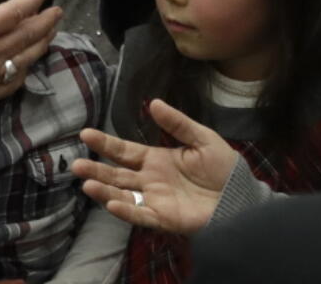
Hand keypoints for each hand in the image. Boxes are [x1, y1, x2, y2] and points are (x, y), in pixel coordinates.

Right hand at [0, 0, 60, 128]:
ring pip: (27, 57)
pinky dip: (27, 68)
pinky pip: (16, 79)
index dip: (30, 0)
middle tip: (58, 11)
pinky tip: (29, 64)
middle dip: (46, 21)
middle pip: (27, 35)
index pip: (12, 12)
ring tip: (51, 33)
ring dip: (42, 43)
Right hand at [72, 99, 239, 235]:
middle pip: (115, 174)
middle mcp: (149, 180)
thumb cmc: (225, 170)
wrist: (244, 199)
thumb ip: (177, 123)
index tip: (85, 134)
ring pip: (122, 194)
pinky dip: (125, 210)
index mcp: (155, 159)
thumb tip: (153, 103)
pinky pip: (140, 214)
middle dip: (95, 169)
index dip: (105, 143)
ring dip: (103, 190)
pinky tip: (111, 203)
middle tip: (76, 164)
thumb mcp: (203, 139)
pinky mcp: (164, 218)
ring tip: (86, 184)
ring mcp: (154, 200)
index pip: (123, 150)